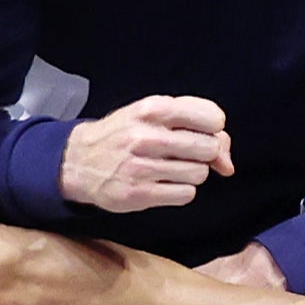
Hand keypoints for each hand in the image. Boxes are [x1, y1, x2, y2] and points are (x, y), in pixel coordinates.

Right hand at [62, 93, 234, 211]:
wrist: (77, 161)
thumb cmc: (125, 134)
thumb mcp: (153, 115)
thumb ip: (197, 126)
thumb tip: (227, 164)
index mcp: (152, 109)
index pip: (213, 117)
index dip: (213, 128)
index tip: (198, 132)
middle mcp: (146, 136)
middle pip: (210, 148)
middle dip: (205, 153)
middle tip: (185, 153)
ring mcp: (141, 167)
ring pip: (200, 173)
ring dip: (192, 173)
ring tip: (169, 168)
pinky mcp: (138, 194)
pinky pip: (186, 194)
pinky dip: (180, 191)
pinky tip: (162, 183)